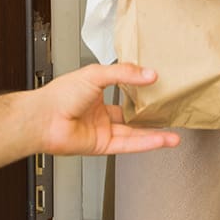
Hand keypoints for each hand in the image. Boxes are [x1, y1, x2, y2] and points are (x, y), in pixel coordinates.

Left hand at [36, 63, 179, 155]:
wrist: (44, 118)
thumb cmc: (60, 95)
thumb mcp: (96, 74)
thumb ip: (124, 74)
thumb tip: (148, 74)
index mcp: (95, 92)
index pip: (122, 90)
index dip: (138, 90)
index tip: (156, 87)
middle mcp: (99, 112)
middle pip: (130, 115)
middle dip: (149, 117)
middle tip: (168, 113)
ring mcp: (101, 130)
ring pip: (133, 133)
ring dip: (154, 134)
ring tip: (174, 132)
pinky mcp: (102, 145)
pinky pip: (129, 144)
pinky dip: (146, 143)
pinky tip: (161, 140)